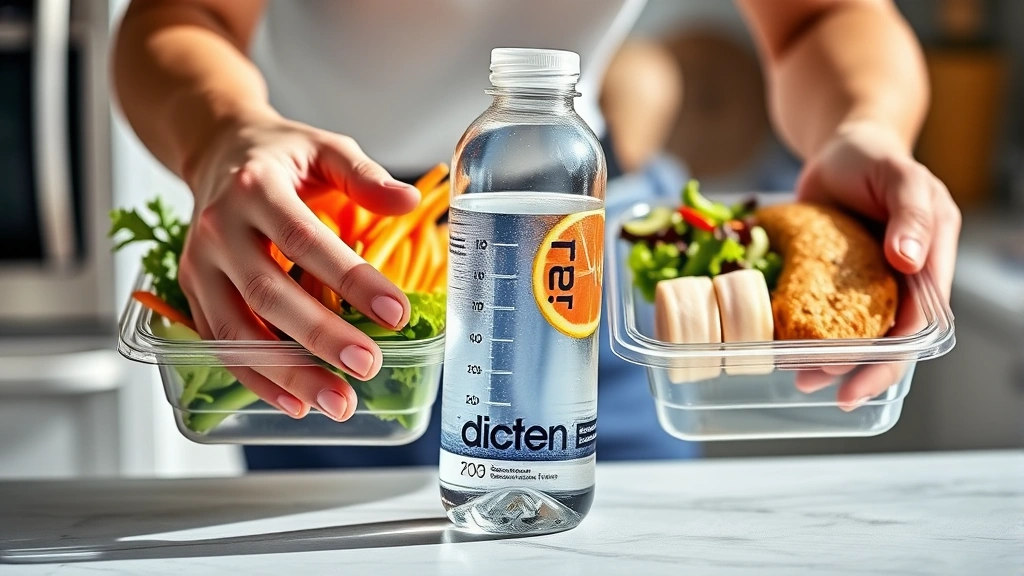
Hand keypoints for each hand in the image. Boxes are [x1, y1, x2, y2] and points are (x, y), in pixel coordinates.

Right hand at [179, 109, 420, 420]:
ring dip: (286, 373)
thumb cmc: (281, 156)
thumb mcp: (325, 147)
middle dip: (320, 337)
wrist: (218, 151)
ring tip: (337, 403)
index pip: (304, 240)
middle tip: (369, 367)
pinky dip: (255, 378)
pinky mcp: (192, 292)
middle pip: (267, 293)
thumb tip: (408, 201)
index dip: (350, 279)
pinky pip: (219, 343)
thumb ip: (364, 174)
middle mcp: (218, 229)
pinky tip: (295, 403)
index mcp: (256, 188)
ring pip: (236, 330)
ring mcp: (199, 265)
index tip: (397, 313)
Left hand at [790, 121, 960, 407]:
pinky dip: (811, 334)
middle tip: (816, 387)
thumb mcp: (899, 177)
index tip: (858, 379)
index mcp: (932, 259)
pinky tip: (786, 349)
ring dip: (829, 359)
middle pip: (888, 340)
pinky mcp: (837, 280)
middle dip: (856, 370)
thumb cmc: (875, 157)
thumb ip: (910, 214)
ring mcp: (870, 282)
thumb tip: (910, 260)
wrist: (840, 148)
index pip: (919, 322)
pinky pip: (828, 315)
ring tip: (797, 377)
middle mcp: (904, 278)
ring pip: (856, 334)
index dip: (891, 357)